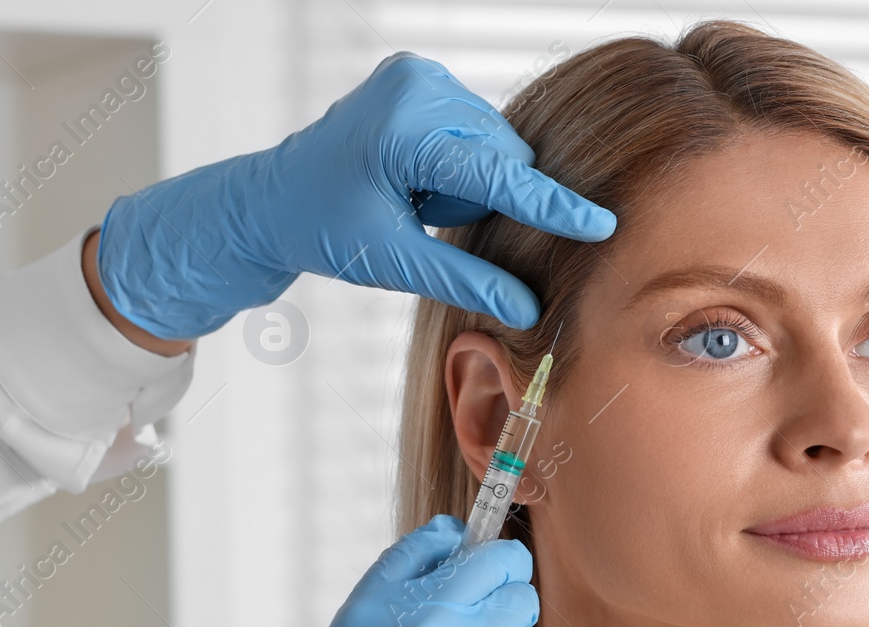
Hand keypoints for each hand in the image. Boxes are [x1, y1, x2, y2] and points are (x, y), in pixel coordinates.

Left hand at [97, 52, 614, 338]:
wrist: (269, 200)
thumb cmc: (321, 229)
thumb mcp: (393, 262)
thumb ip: (463, 281)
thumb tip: (527, 308)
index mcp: (401, 130)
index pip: (496, 174)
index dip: (551, 206)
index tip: (600, 224)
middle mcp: (415, 86)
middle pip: (501, 156)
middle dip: (481, 198)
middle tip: (423, 219)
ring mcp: (417, 75)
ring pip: (492, 146)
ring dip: (468, 184)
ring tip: (413, 199)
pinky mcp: (420, 78)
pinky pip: (474, 132)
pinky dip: (457, 166)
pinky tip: (414, 180)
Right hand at [226, 515, 547, 626]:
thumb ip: (388, 623)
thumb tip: (440, 589)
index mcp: (366, 611)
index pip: (428, 545)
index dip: (456, 546)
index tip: (467, 554)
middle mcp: (417, 620)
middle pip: (491, 561)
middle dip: (500, 579)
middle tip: (495, 607)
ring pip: (521, 604)